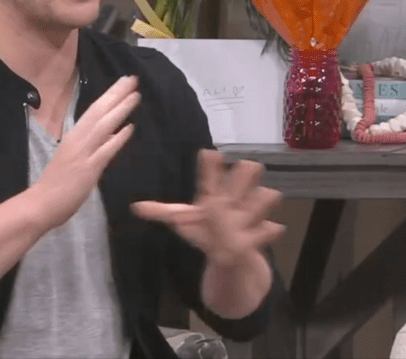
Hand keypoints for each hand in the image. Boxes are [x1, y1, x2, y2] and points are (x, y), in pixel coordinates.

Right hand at [30, 75, 139, 229]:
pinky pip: (105, 151)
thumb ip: (91, 145)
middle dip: (116, 94)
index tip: (123, 84)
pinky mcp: (88, 169)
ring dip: (120, 109)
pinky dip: (118, 139)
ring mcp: (82, 153)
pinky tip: (129, 128)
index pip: (93, 111)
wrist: (40, 204)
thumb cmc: (55, 184)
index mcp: (73, 136)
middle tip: (132, 78)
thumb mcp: (73, 158)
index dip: (109, 96)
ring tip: (135, 95)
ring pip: (103, 126)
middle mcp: (77, 140)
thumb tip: (113, 133)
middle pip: (99, 112)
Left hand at [131, 149, 283, 267]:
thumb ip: (161, 212)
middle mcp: (234, 197)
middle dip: (246, 173)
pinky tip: (267, 232)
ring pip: (265, 195)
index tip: (208, 153)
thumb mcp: (183, 220)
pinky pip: (271, 230)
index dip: (210, 164)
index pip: (211, 173)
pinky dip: (269, 232)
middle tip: (241, 177)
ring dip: (259, 202)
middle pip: (247, 171)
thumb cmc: (204, 228)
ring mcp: (250, 213)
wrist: (229, 251)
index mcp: (213, 192)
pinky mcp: (261, 233)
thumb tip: (134, 207)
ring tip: (249, 213)